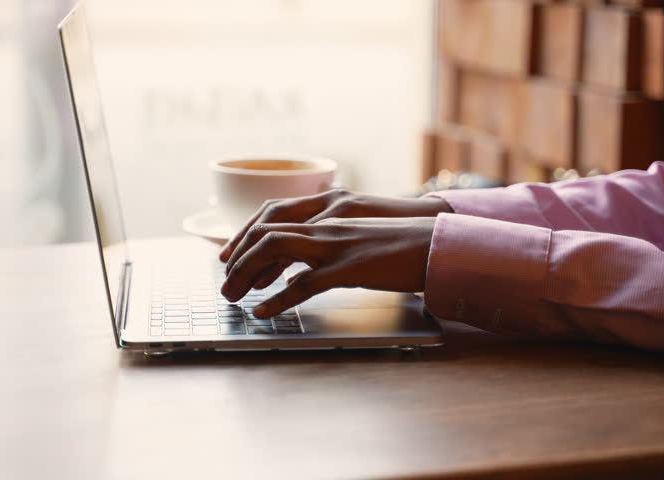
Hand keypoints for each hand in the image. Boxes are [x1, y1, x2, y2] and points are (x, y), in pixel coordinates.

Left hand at [220, 216, 436, 317]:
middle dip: (238, 259)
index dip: (244, 239)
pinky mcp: (351, 267)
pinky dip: (279, 298)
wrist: (438, 244)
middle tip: (225, 286)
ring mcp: (337, 244)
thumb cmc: (401, 249)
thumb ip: (323, 257)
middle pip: (266, 233)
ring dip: (248, 273)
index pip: (273, 220)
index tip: (228, 261)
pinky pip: (305, 283)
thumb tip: (295, 276)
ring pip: (276, 249)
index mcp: (329, 217)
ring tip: (234, 297)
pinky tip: (266, 311)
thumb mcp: (355, 247)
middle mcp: (327, 225)